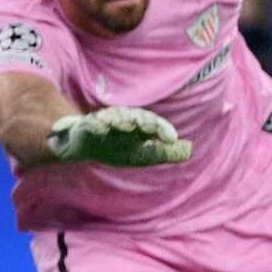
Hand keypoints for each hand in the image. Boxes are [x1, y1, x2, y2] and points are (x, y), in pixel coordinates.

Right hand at [45, 106, 192, 168]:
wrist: (82, 146)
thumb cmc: (117, 147)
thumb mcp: (142, 154)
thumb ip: (164, 152)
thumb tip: (189, 149)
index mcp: (139, 126)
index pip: (154, 124)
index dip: (163, 129)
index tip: (172, 139)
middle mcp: (124, 121)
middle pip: (136, 117)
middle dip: (144, 121)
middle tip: (150, 127)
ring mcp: (104, 122)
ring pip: (114, 117)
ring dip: (121, 119)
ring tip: (128, 125)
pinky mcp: (85, 127)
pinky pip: (90, 124)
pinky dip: (96, 125)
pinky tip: (102, 128)